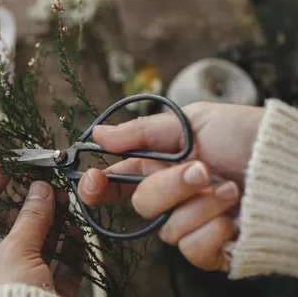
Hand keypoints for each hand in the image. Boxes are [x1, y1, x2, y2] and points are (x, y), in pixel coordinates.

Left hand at [0, 171, 82, 296]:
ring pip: (35, 245)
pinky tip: (78, 231)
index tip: (3, 172)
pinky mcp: (46, 296)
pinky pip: (57, 267)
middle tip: (43, 183)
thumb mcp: (15, 254)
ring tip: (66, 199)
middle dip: (27, 205)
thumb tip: (39, 188)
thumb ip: (29, 218)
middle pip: (6, 229)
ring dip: (52, 222)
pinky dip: (68, 249)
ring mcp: (18, 286)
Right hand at [77, 101, 263, 271]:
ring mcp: (189, 223)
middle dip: (171, 187)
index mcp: (158, 166)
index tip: (92, 181)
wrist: (288, 165)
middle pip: (142, 204)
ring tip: (231, 189)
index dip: (97, 185)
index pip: (115, 182)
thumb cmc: (245, 137)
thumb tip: (99, 133)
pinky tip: (232, 217)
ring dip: (202, 206)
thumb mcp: (193, 121)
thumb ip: (142, 131)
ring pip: (168, 229)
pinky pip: (192, 249)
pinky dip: (212, 231)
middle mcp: (169, 197)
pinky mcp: (210, 248)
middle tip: (201, 170)